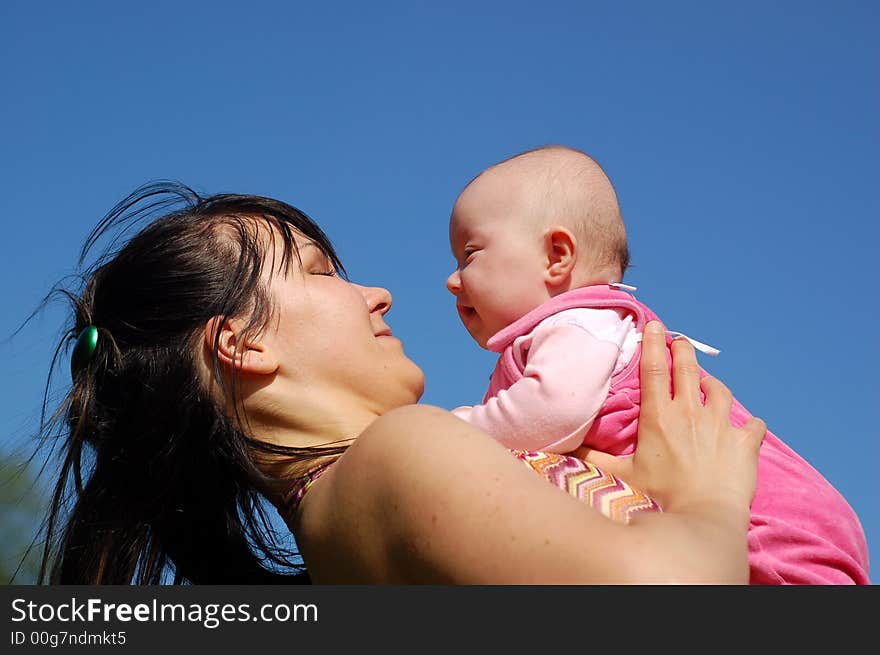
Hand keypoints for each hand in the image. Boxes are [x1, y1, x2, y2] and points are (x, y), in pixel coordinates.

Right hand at [580, 320, 765, 515]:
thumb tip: (562, 448)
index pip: (654, 369)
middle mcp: (691, 413)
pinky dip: (749, 424)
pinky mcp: (745, 443)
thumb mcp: (618, 477)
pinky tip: (745, 426)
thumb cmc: (659, 499)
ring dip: (713, 383)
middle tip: (679, 341)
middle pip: (688, 369)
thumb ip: (592, 458)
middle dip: (683, 350)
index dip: (654, 343)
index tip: (655, 325)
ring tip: (707, 383)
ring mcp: (721, 426)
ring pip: (720, 391)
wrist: (703, 519)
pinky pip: (753, 425)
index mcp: (659, 416)